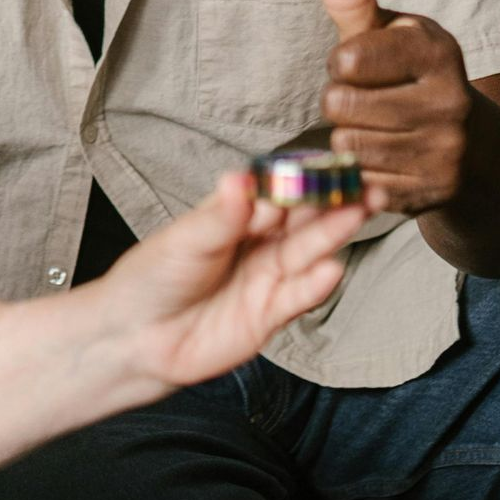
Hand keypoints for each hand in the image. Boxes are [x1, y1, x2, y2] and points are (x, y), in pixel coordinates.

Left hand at [98, 173, 377, 395]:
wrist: (135, 338)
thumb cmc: (152, 278)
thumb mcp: (185, 240)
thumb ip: (221, 216)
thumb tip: (241, 177)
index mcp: (237, 215)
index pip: (278, 191)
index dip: (306, 177)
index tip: (333, 161)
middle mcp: (258, 244)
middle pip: (304, 220)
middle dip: (335, 202)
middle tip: (365, 186)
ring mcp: (266, 278)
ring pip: (308, 253)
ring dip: (334, 234)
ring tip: (358, 213)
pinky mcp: (270, 315)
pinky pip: (298, 297)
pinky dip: (316, 285)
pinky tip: (330, 269)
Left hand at [318, 0, 475, 214]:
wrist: (485, 153)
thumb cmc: (417, 78)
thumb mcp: (392, 33)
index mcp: (439, 49)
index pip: (346, 58)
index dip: (343, 64)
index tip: (366, 65)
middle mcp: (450, 99)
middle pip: (339, 105)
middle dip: (344, 103)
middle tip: (375, 101)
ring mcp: (445, 151)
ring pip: (347, 147)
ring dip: (351, 140)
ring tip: (384, 129)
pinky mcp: (431, 194)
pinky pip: (360, 183)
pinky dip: (365, 174)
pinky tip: (392, 161)